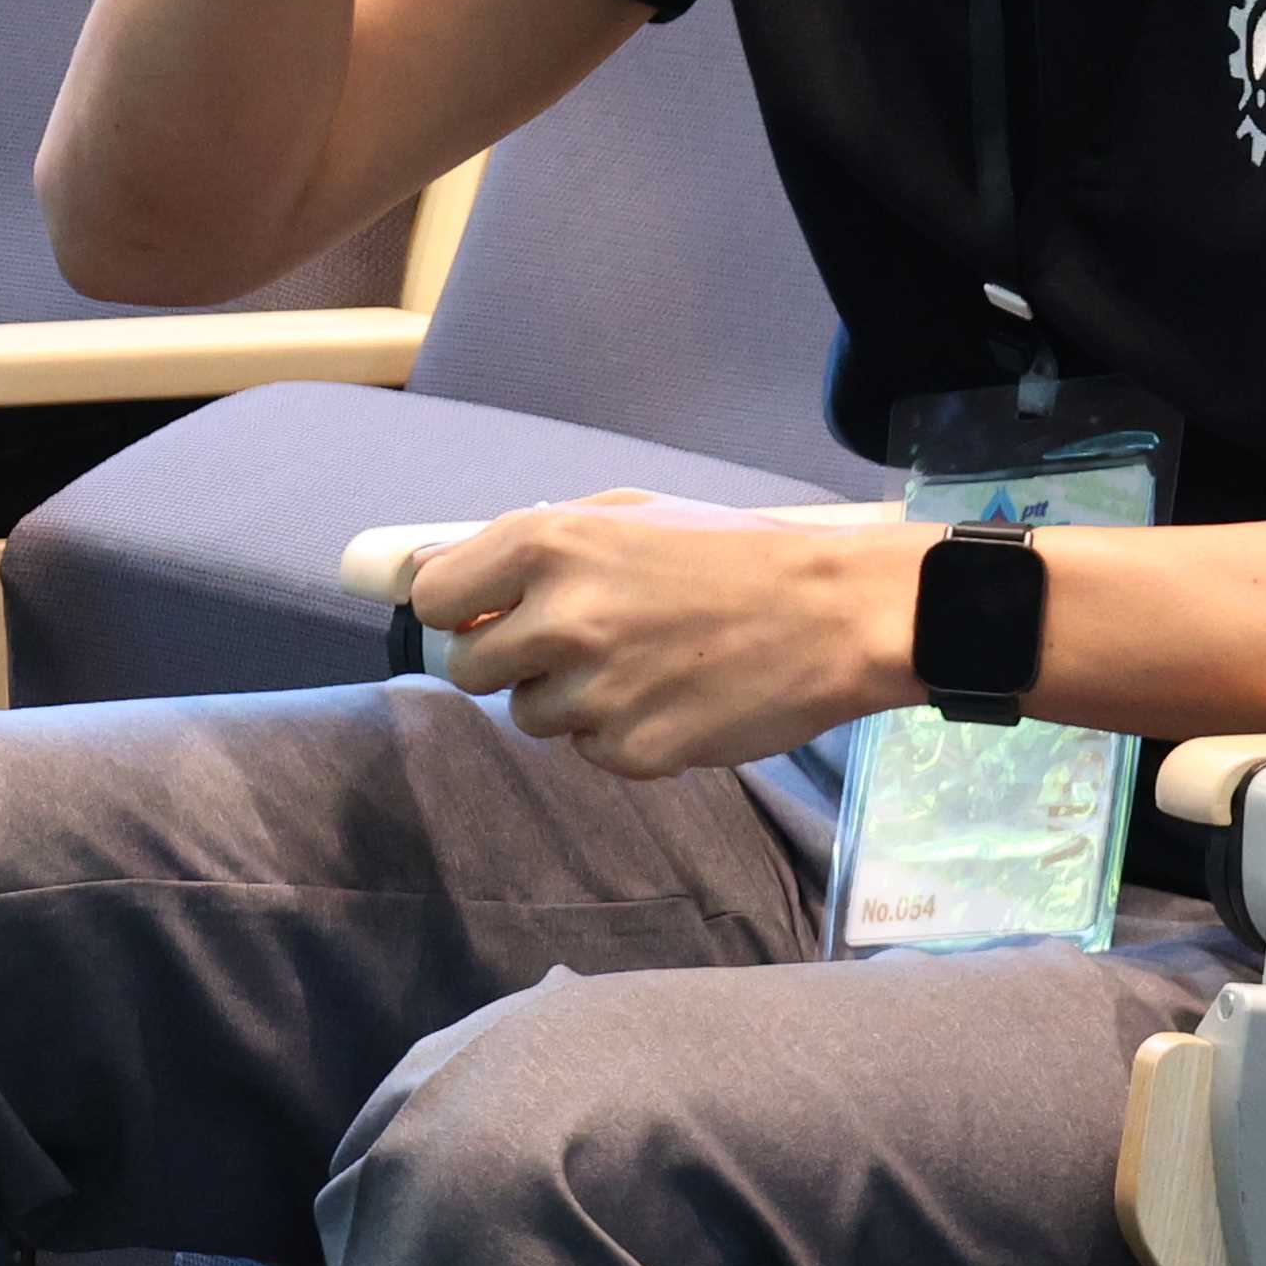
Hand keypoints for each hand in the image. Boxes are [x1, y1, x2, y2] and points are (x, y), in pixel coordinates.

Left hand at [411, 491, 906, 780]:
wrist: (834, 612)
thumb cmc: (731, 553)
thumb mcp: (628, 515)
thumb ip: (533, 543)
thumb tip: (440, 574)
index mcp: (549, 545)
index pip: (431, 598)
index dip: (456, 609)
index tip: (481, 613)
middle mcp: (561, 618)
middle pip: (468, 667)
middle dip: (509, 660)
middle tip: (569, 645)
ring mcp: (596, 691)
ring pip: (529, 714)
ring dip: (568, 698)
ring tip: (640, 665)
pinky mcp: (633, 750)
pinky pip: (590, 750)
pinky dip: (620, 732)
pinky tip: (672, 697)